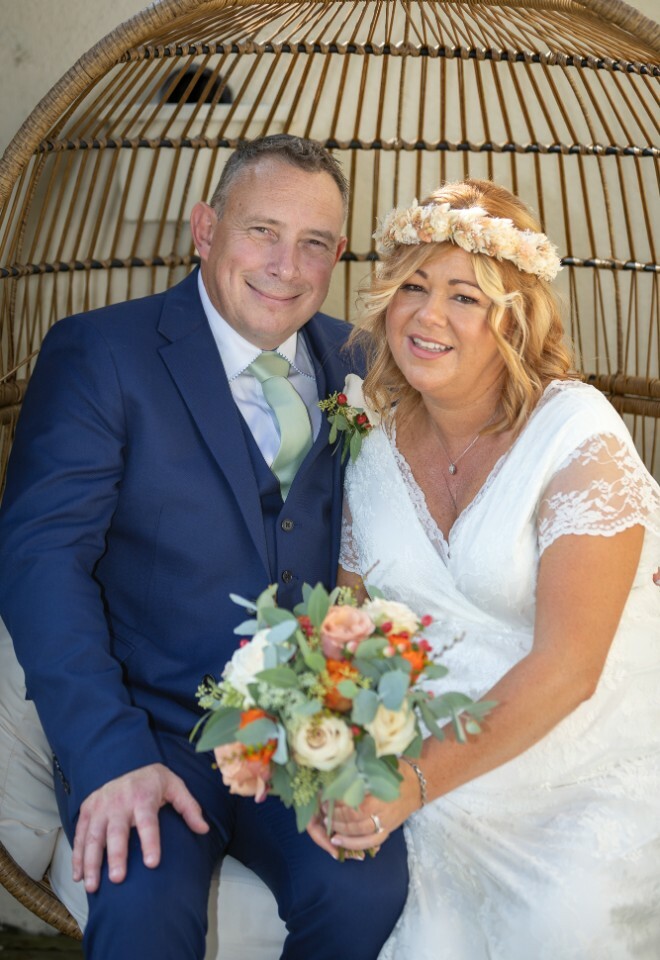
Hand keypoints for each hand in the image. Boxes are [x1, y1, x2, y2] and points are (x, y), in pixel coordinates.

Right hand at [72, 762, 208, 891]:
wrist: (127, 763)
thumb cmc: (154, 781)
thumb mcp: (175, 786)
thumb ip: (189, 807)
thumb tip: (204, 829)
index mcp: (143, 795)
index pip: (148, 821)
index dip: (150, 842)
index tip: (152, 863)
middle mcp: (119, 801)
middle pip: (116, 831)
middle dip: (116, 855)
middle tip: (118, 879)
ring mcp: (101, 805)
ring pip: (93, 836)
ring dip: (91, 862)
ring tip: (92, 886)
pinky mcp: (88, 809)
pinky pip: (80, 834)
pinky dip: (77, 856)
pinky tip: (78, 875)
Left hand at [306, 763, 420, 857]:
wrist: (417, 786)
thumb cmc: (396, 772)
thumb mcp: (378, 767)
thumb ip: (360, 772)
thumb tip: (336, 770)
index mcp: (381, 794)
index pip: (356, 803)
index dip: (339, 803)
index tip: (326, 796)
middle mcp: (384, 812)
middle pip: (356, 819)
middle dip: (337, 816)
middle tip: (324, 809)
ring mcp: (386, 823)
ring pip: (360, 833)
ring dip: (341, 829)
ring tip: (328, 824)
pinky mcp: (387, 831)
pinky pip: (369, 842)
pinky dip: (352, 844)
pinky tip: (338, 841)